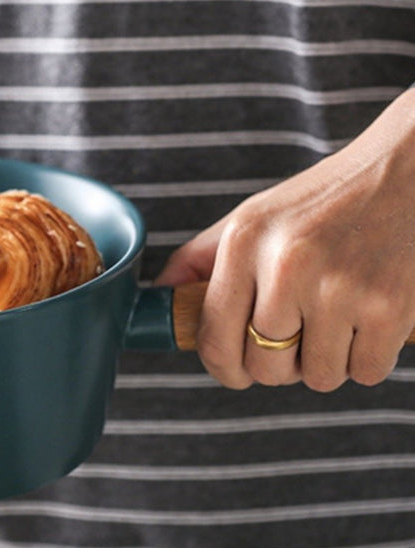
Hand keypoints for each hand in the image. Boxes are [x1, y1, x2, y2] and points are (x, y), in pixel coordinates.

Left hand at [154, 89, 414, 391]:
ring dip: (324, 361)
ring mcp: (341, 289)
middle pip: (265, 369)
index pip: (214, 341)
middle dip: (277, 365)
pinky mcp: (391, 309)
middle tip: (295, 336)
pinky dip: (366, 358)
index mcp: (245, 243)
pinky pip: (364, 373)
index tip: (235, 369)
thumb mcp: (252, 217)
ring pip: (316, 377)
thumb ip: (199, 260)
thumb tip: (157, 299)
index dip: (223, 369)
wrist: (409, 170)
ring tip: (335, 318)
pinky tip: (367, 318)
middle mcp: (287, 266)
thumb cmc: (322, 200)